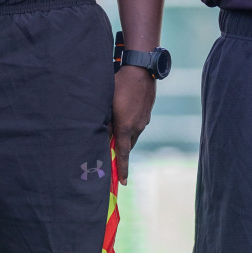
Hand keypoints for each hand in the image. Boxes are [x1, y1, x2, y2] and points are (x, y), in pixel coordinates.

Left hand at [111, 65, 155, 184]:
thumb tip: (104, 136)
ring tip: (116, 125)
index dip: (122, 169)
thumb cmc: (119, 86)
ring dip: (125, 134)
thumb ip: (105, 123)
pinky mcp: (147, 111)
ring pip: (133, 133)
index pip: (123, 154)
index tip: (123, 183)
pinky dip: (131, 124)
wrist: (141, 69)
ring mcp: (144, 119)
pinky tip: (125, 111)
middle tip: (112, 153)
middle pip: (128, 144)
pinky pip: (138, 123)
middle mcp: (137, 127)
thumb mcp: (107, 105)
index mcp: (126, 128)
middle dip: (121, 150)